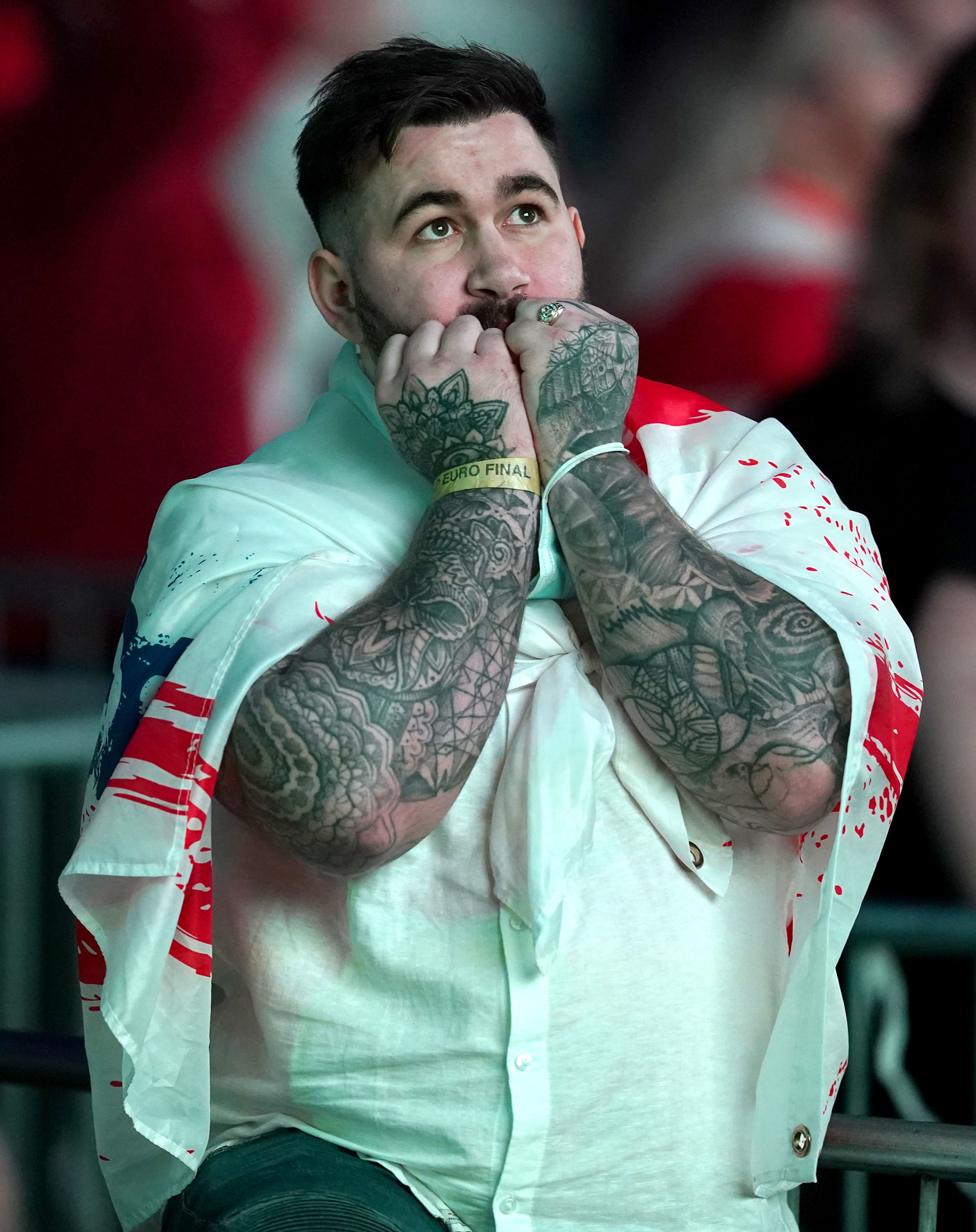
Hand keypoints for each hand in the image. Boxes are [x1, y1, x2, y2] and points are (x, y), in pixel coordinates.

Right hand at [376, 317, 534, 482]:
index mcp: (392, 390)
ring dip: (475, 339)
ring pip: (463, 325)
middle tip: (463, 363)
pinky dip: (499, 350)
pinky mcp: (490, 364)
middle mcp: (418, 372)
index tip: (433, 359)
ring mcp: (454, 364)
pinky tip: (502, 371)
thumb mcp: (403, 432)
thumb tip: (402, 373)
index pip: (398, 344)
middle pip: (430, 329)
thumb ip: (400, 398)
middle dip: (447, 341)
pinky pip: (493, 336)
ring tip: (484, 363)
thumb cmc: (444, 463)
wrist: (480, 479)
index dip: (419, 347)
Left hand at [504, 300, 637, 477]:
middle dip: (535, 328)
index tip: (547, 350)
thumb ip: (588, 345)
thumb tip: (554, 323)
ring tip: (526, 370)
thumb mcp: (604, 375)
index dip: (554, 327)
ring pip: (529, 314)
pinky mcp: (544, 343)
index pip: (576, 309)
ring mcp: (572, 331)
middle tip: (530, 358)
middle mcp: (600, 325)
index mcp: (621, 334)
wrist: (580, 451)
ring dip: (520, 339)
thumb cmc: (587, 422)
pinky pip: (514, 331)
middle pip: (552, 306)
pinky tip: (518, 375)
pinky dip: (509, 351)